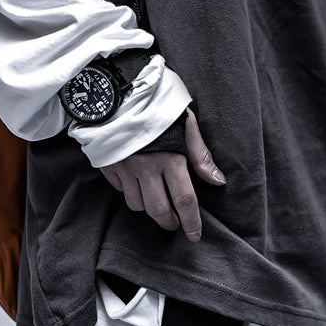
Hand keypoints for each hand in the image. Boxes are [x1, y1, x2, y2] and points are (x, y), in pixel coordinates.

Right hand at [100, 108, 225, 241]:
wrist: (118, 90)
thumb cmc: (157, 104)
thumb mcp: (185, 122)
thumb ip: (201, 154)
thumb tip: (217, 181)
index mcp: (170, 157)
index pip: (184, 199)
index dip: (191, 221)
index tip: (195, 235)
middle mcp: (146, 167)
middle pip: (159, 210)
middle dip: (170, 222)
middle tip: (176, 223)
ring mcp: (125, 168)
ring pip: (137, 205)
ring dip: (149, 207)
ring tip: (156, 198)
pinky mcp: (108, 165)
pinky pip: (120, 190)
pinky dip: (130, 191)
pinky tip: (137, 182)